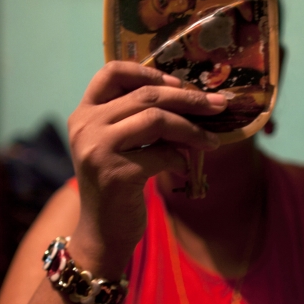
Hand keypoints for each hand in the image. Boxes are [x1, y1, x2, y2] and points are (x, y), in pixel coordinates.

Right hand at [67, 61, 225, 276]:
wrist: (103, 232)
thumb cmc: (118, 184)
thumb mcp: (121, 145)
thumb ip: (140, 119)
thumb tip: (192, 99)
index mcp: (84, 113)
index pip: (111, 72)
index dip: (148, 71)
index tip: (179, 85)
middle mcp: (85, 127)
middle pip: (146, 96)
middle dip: (189, 99)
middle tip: (219, 106)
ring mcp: (97, 150)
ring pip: (156, 120)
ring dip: (192, 129)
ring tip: (212, 140)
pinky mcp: (115, 174)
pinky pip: (162, 154)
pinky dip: (180, 159)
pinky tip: (184, 169)